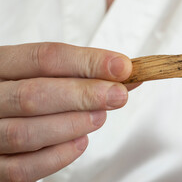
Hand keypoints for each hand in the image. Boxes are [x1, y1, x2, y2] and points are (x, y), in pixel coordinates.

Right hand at [0, 42, 136, 180]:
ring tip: (100, 117)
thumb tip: (125, 74)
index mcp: (2, 66)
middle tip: (118, 95)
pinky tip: (80, 142)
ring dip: (73, 124)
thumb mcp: (46, 74)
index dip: (87, 62)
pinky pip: (23, 168)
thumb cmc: (27, 92)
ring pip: (25, 133)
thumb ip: (82, 73)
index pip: (44, 58)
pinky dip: (58, 156)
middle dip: (83, 95)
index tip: (121, 67)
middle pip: (33, 94)